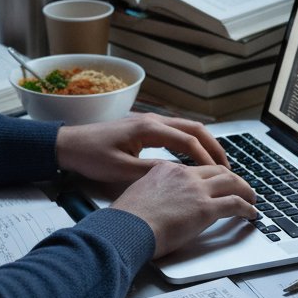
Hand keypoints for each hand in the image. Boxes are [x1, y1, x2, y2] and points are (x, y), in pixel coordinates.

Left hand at [55, 112, 229, 183]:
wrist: (69, 144)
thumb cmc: (91, 156)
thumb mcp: (121, 170)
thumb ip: (151, 172)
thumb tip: (178, 177)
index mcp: (148, 128)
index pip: (188, 141)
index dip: (206, 159)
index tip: (218, 175)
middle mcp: (152, 120)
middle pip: (194, 129)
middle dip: (214, 147)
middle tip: (228, 167)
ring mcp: (149, 121)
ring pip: (187, 128)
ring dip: (204, 144)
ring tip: (217, 163)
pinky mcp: (145, 127)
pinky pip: (176, 132)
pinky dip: (191, 143)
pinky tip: (195, 157)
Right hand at [110, 160, 256, 258]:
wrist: (126, 228)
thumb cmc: (126, 219)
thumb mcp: (137, 194)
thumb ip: (153, 192)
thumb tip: (158, 203)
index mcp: (166, 169)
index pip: (196, 169)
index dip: (211, 175)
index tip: (216, 182)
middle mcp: (184, 175)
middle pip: (218, 170)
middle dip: (233, 178)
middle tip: (240, 187)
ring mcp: (196, 191)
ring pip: (232, 182)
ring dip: (245, 190)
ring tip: (251, 199)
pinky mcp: (205, 209)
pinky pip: (235, 204)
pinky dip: (247, 208)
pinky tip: (250, 213)